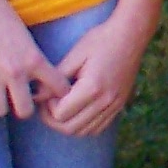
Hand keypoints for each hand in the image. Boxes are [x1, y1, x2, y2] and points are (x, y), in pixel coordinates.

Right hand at [0, 0, 62, 121]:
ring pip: (0, 111)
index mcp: (34, 59)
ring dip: (2, 106)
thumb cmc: (2, 17)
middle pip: (25, 111)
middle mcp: (14, 72)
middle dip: (25, 108)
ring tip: (3, 97)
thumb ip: (33, 60)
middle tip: (22, 100)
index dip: (57, 94)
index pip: (57, 88)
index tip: (53, 93)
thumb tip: (40, 79)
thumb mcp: (27, 38)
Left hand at [45, 1, 153, 136]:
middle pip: (70, 129)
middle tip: (48, 104)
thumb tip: (36, 95)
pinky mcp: (119, 106)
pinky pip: (97, 128)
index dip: (47, 108)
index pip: (60, 115)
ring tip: (62, 107)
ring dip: (67, 125)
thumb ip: (55, 77)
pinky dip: (83, 125)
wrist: (131, 35)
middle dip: (52, 120)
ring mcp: (114, 106)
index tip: (47, 93)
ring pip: (83, 132)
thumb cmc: (100, 40)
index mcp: (92, 87)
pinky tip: (77, 110)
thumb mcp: (75, 54)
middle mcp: (105, 101)